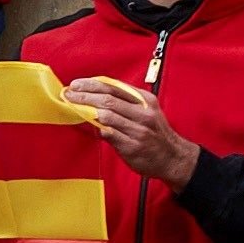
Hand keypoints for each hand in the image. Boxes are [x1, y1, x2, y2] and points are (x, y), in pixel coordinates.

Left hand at [72, 82, 198, 182]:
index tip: (77, 84)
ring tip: (73, 107)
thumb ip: (127, 104)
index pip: (114, 87)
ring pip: (107, 115)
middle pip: (108, 99)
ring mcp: (138, 130)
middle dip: (84, 95)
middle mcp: (143, 113)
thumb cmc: (156, 134)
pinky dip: (97, 129)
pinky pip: (110, 134)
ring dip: (86, 110)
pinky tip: (88, 125)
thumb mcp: (148, 111)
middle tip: (69, 94)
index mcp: (145, 101)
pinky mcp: (133, 146)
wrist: (174, 158)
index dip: (92, 84)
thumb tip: (98, 97)